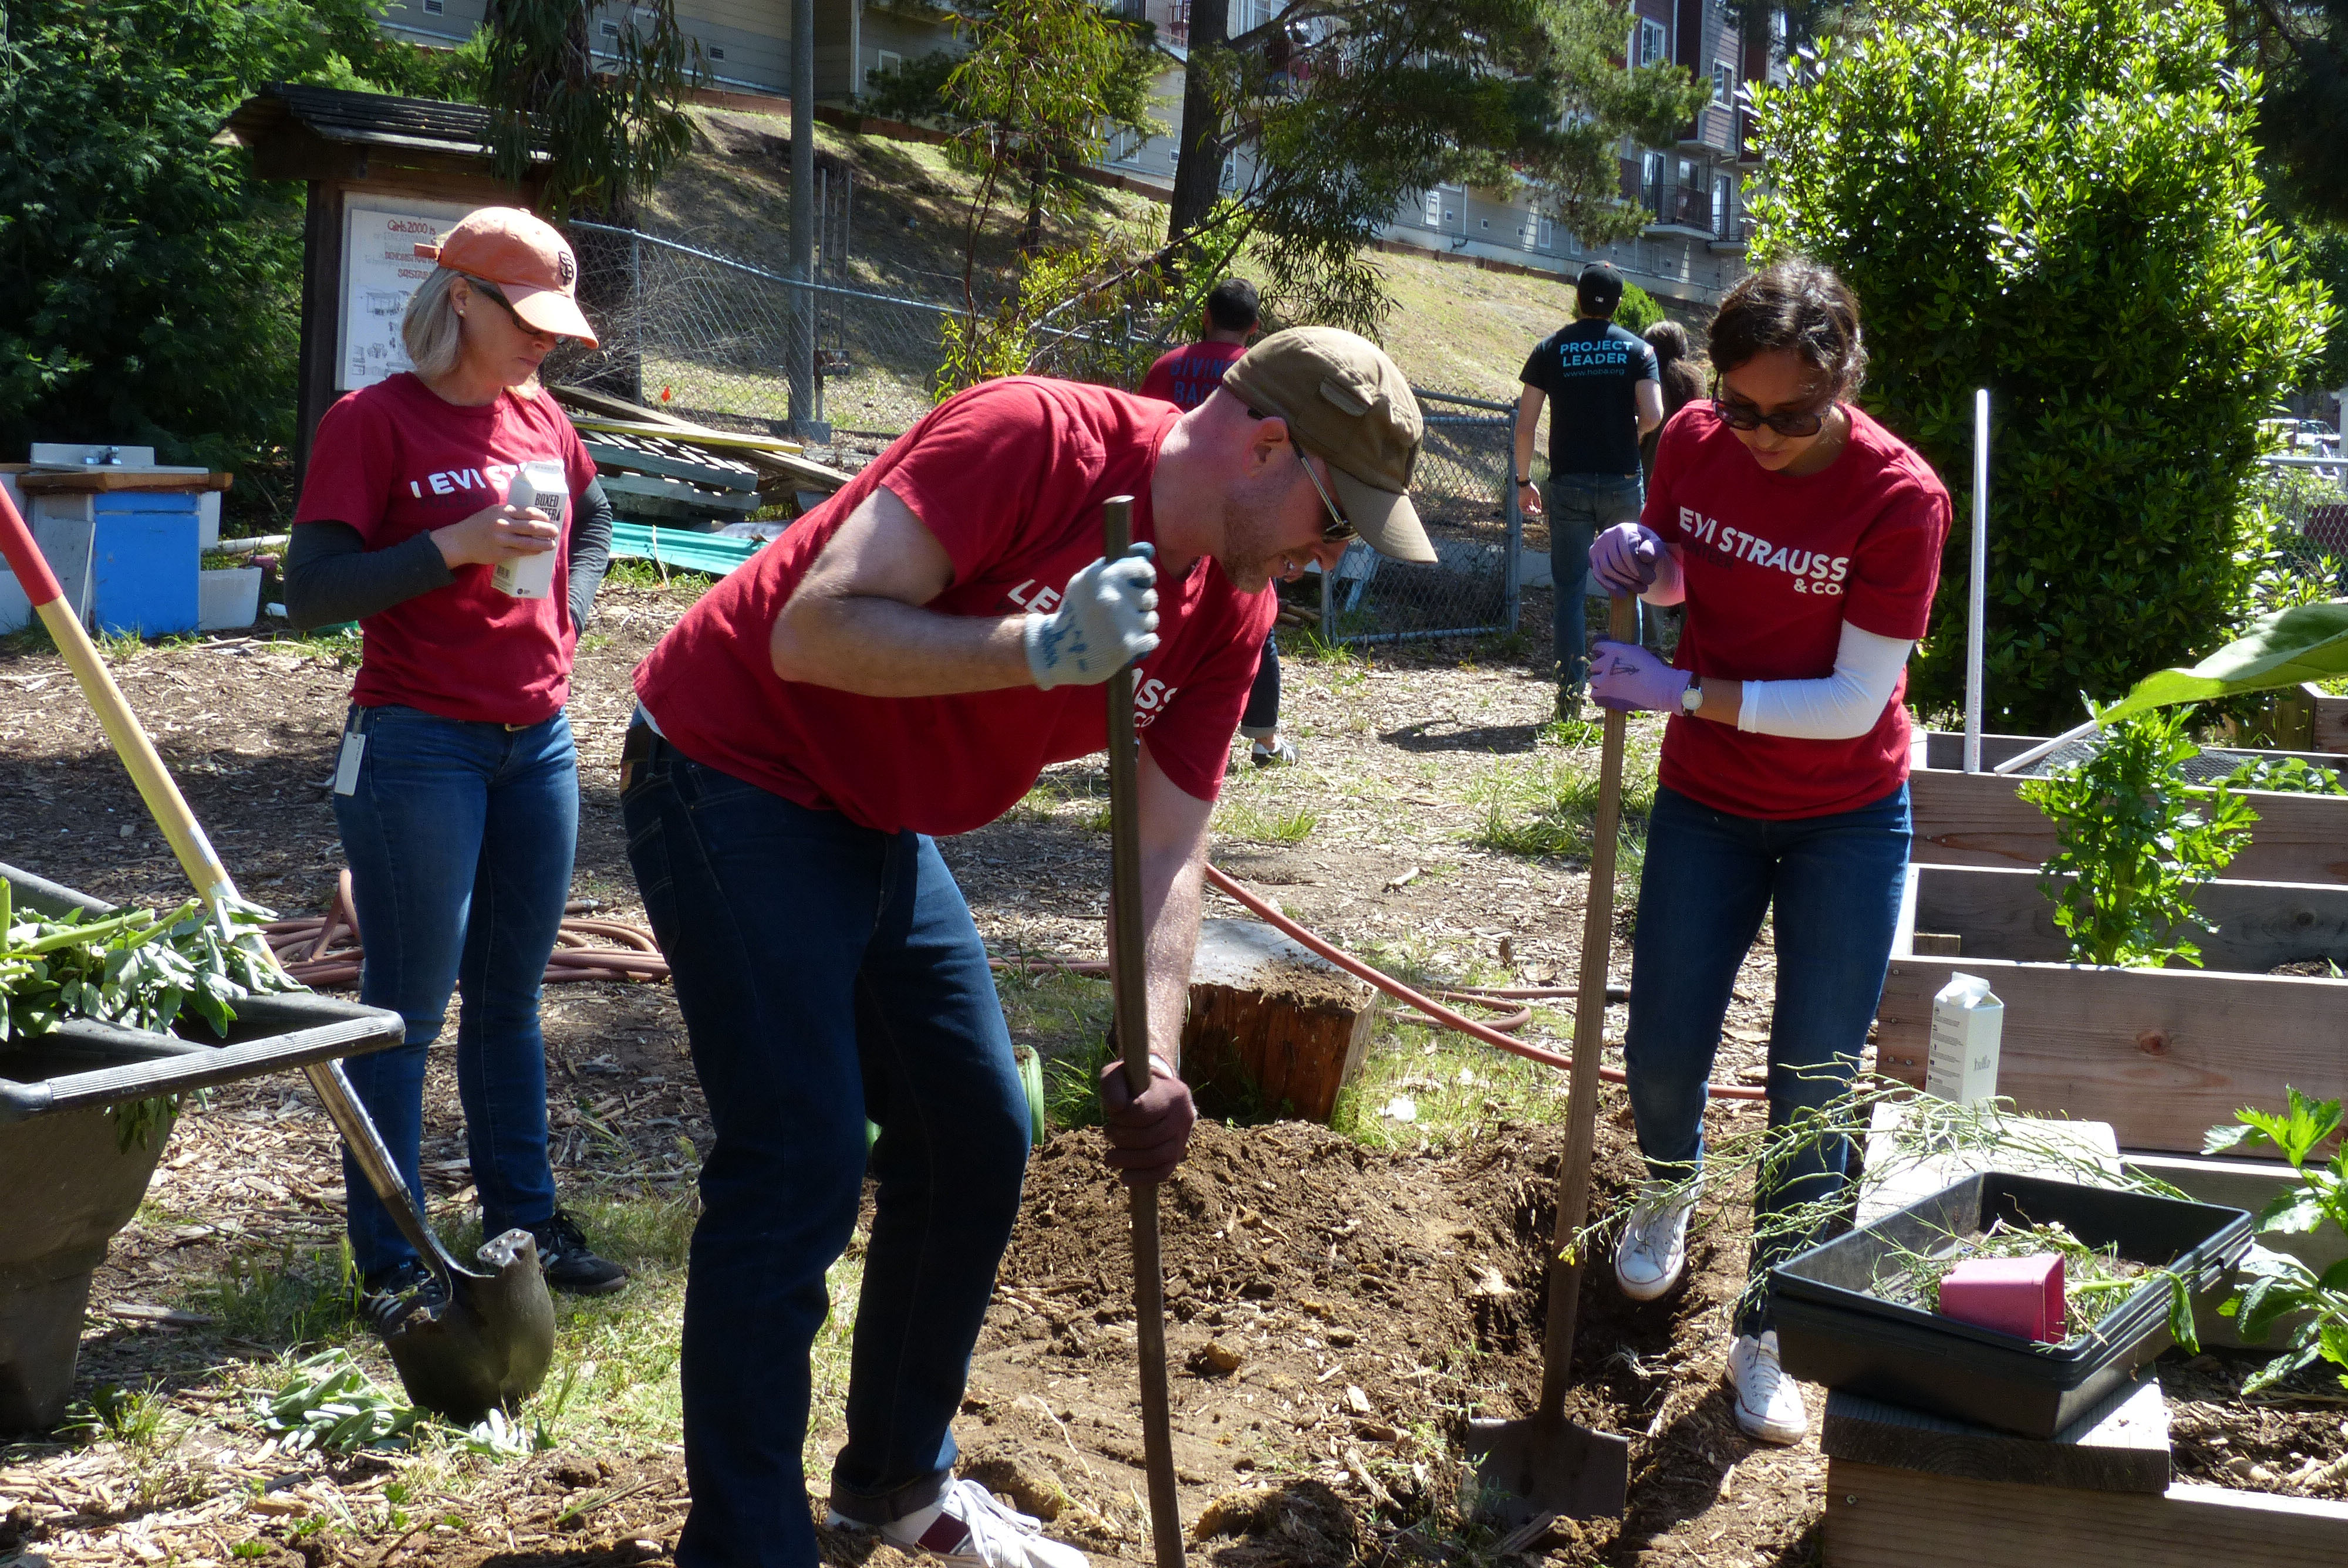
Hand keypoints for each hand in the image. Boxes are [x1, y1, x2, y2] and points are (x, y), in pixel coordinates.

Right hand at [431, 503, 557, 569]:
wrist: (459, 541)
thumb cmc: (477, 525)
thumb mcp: (491, 512)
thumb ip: (508, 512)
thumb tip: (530, 516)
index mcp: (502, 511)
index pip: (528, 512)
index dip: (542, 516)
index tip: (549, 519)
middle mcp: (502, 524)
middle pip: (531, 527)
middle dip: (547, 530)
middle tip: (555, 532)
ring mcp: (501, 539)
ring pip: (528, 542)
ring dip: (543, 543)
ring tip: (551, 544)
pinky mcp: (500, 553)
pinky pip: (521, 553)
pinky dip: (532, 552)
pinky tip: (539, 551)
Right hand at [1024, 544, 1159, 688]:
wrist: (1058, 650)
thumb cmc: (1074, 613)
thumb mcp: (1082, 582)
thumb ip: (1109, 567)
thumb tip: (1143, 553)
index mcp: (1104, 577)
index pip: (1143, 569)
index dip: (1146, 577)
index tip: (1144, 583)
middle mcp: (1114, 597)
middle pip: (1150, 597)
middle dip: (1141, 606)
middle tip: (1125, 613)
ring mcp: (1122, 622)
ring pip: (1152, 619)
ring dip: (1141, 626)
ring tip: (1123, 630)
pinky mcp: (1128, 645)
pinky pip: (1152, 639)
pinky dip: (1143, 643)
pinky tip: (1127, 644)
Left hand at [1098, 1053, 1196, 1186]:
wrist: (1154, 1090)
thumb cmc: (1132, 1082)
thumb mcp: (1118, 1074)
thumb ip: (1114, 1085)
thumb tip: (1117, 1108)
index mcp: (1173, 1092)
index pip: (1144, 1112)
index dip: (1122, 1118)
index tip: (1112, 1114)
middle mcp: (1184, 1115)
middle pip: (1151, 1137)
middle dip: (1123, 1139)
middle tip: (1107, 1133)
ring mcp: (1183, 1136)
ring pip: (1159, 1156)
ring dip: (1129, 1160)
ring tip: (1109, 1158)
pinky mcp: (1178, 1153)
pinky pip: (1164, 1171)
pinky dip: (1143, 1177)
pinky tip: (1124, 1177)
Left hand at [1517, 480, 1542, 516]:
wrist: (1525, 485)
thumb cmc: (1531, 489)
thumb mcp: (1536, 496)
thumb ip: (1538, 503)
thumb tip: (1540, 509)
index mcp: (1530, 500)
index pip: (1533, 507)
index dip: (1536, 510)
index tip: (1539, 511)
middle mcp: (1526, 502)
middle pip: (1530, 509)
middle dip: (1533, 512)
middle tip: (1536, 512)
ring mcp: (1523, 502)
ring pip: (1526, 510)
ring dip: (1530, 512)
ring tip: (1534, 512)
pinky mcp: (1520, 503)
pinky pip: (1522, 509)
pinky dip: (1526, 511)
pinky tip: (1530, 511)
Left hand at [1588, 638, 1691, 713]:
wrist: (1660, 688)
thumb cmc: (1653, 669)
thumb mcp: (1637, 651)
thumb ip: (1621, 650)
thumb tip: (1611, 652)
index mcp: (1614, 650)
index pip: (1597, 647)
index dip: (1601, 653)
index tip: (1604, 657)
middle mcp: (1605, 663)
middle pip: (1594, 666)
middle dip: (1602, 670)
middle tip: (1613, 675)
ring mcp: (1603, 681)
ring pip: (1593, 681)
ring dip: (1601, 683)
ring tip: (1615, 687)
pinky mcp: (1604, 696)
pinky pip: (1594, 695)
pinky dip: (1600, 696)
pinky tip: (1611, 696)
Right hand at [1589, 522, 1665, 594]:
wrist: (1633, 543)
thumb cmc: (1646, 545)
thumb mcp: (1655, 545)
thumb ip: (1654, 549)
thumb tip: (1645, 556)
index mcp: (1623, 530)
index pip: (1628, 554)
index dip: (1639, 570)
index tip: (1651, 579)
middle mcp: (1607, 536)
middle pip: (1617, 563)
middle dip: (1632, 579)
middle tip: (1645, 587)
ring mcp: (1597, 546)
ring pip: (1606, 570)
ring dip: (1623, 584)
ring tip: (1637, 590)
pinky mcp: (1592, 557)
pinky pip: (1598, 575)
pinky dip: (1610, 587)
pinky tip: (1622, 594)